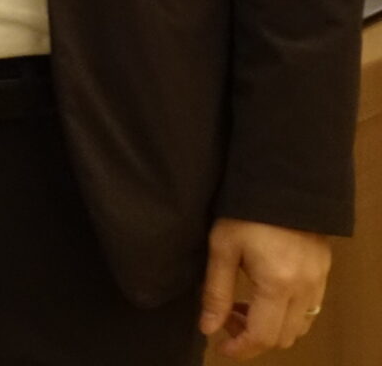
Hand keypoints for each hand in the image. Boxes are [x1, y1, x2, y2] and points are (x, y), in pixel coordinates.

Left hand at [200, 218, 330, 357]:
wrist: (283, 182)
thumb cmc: (246, 212)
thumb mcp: (222, 248)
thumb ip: (216, 291)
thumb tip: (208, 327)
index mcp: (277, 285)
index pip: (262, 336)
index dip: (240, 348)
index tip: (219, 345)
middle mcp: (304, 290)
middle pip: (283, 337)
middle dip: (252, 337)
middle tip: (226, 317)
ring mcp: (318, 283)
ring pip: (299, 327)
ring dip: (271, 327)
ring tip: (241, 305)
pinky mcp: (323, 274)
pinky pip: (308, 310)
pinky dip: (286, 314)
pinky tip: (263, 295)